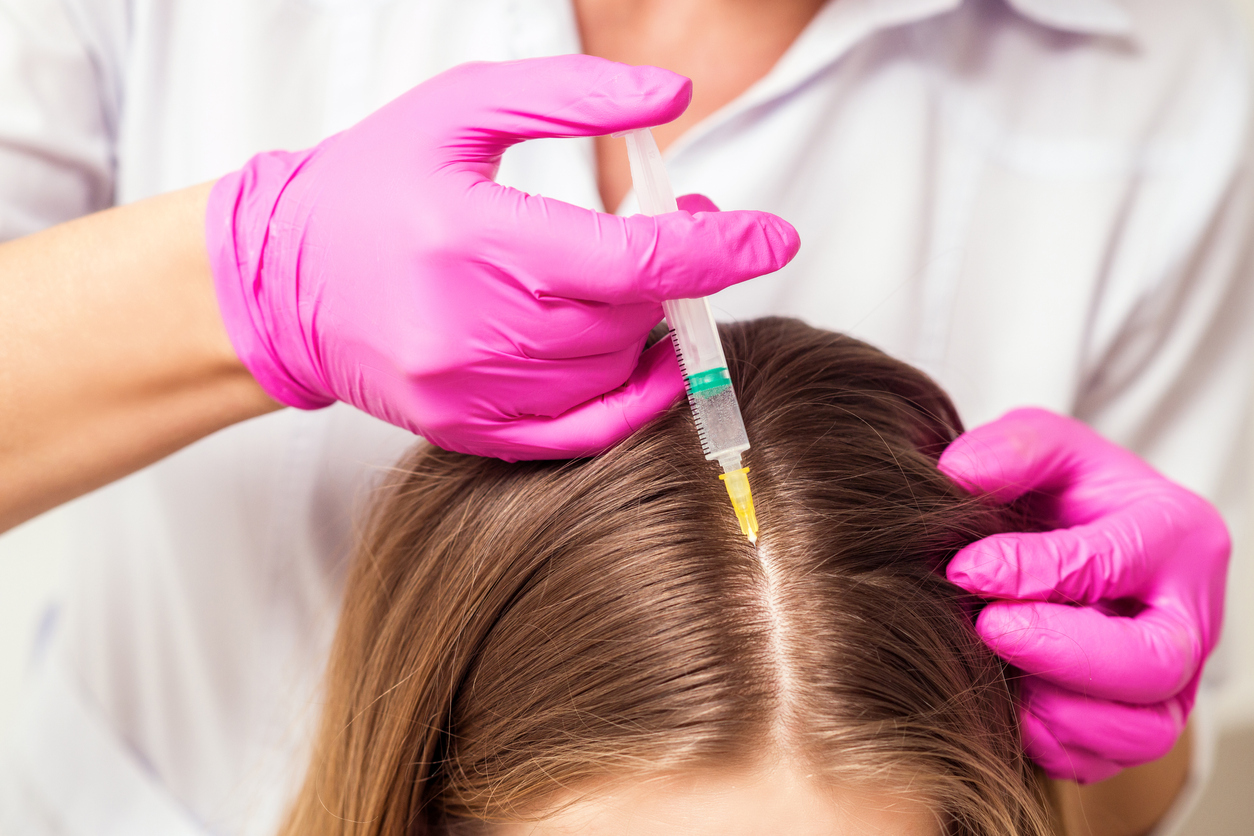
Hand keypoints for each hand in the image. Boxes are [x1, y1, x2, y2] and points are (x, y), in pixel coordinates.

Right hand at [206, 55, 798, 459]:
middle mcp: (476, 327)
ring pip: (611, 375)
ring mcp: (469, 390)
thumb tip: (673, 100)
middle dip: (678, 274)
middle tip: (685, 231)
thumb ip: (572, 95)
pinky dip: (628, 402)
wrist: (280, 278)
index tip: (774, 237)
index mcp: (480, 238)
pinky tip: (644, 364)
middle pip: (629, 318)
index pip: (635, 259)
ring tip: (630, 280)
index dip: (719, 249)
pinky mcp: (464, 430)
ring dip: (647, 329)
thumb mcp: (461, 109)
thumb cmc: (371, 183)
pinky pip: (578, 433)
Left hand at [939, 408, 1228, 782]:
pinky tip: (1008, 705)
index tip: (964, 569)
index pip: (1111, 564)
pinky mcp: (1143, 719)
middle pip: (1152, 664)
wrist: (1083, 537)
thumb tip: (958, 475)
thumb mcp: (1048, 447)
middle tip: (987, 627)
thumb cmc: (1068, 492)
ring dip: (1058, 711)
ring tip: (997, 672)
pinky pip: (1110, 759)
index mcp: (1175, 533)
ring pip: (1143, 729)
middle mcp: (1190, 615)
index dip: (1032, 572)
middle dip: (1060, 654)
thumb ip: (1013, 449)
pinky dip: (1056, 744)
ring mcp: (1176, 678)